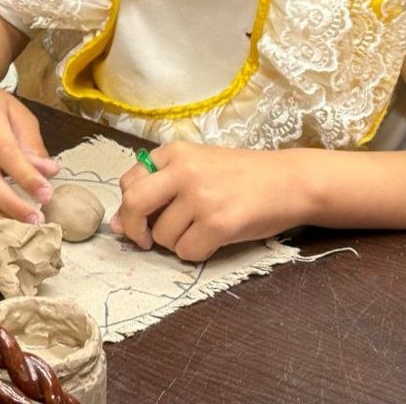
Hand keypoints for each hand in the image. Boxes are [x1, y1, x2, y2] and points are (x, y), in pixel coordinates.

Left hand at [111, 143, 311, 261]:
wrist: (288, 181)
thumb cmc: (241, 175)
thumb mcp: (198, 166)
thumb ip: (159, 188)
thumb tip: (117, 223)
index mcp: (174, 152)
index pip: (129, 182)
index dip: (130, 207)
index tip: (140, 219)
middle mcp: (183, 170)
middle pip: (133, 204)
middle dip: (134, 229)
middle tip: (145, 240)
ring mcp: (200, 197)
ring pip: (162, 235)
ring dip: (176, 242)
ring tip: (200, 229)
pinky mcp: (218, 223)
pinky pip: (187, 251)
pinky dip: (196, 252)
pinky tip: (213, 238)